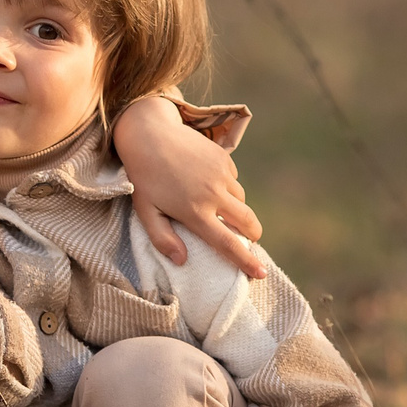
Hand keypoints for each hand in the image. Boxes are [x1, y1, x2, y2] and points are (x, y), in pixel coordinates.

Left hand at [115, 97, 265, 277]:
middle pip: (247, 222)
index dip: (247, 261)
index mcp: (195, 212)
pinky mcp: (223, 159)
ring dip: (236, 209)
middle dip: (253, 234)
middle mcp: (213, 194)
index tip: (261, 272)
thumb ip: (163, 239)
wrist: (149, 134)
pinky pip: (234, 180)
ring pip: (241, 200)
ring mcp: (221, 175)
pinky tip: (209, 183)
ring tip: (219, 208)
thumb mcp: (146, 212)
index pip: (227, 243)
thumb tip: (182, 260)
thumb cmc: (144, 178)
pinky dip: (227, 187)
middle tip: (249, 240)